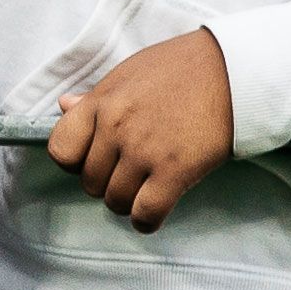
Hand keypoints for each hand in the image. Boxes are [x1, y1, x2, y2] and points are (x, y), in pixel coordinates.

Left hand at [47, 26, 236, 232]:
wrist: (230, 70)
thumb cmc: (178, 69)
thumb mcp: (128, 74)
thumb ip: (94, 97)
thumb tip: (63, 106)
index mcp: (100, 102)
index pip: (60, 149)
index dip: (74, 162)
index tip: (91, 161)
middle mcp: (115, 128)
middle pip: (90, 182)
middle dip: (106, 184)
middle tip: (128, 175)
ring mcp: (143, 151)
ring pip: (115, 201)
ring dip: (127, 203)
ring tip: (143, 191)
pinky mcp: (174, 170)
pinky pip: (146, 213)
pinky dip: (146, 221)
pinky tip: (151, 214)